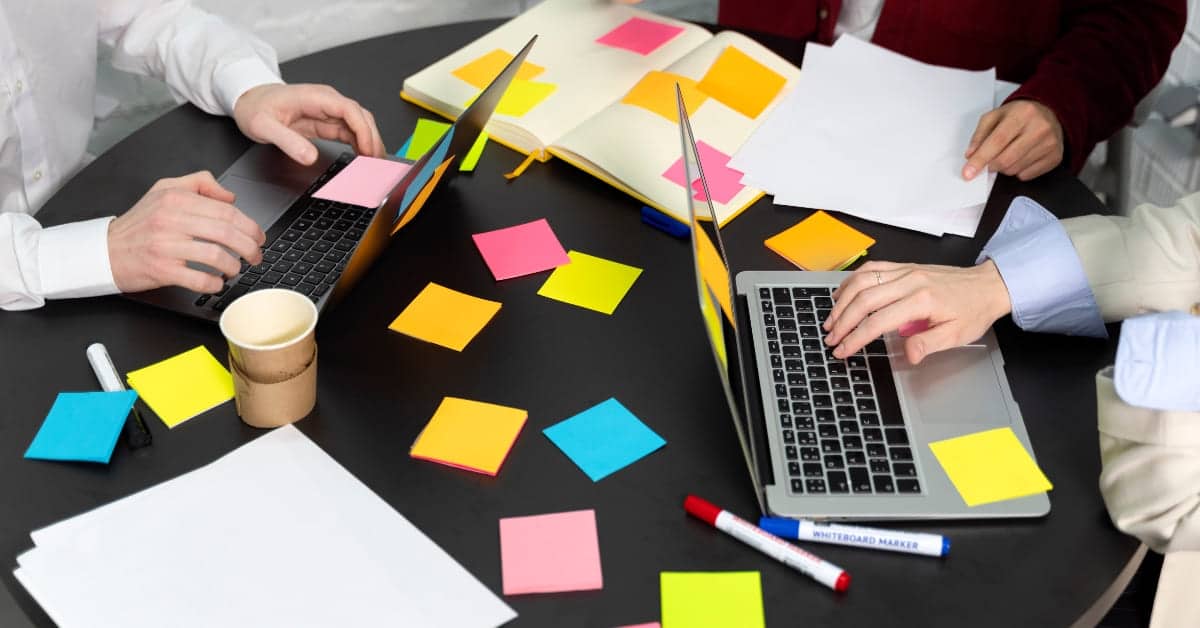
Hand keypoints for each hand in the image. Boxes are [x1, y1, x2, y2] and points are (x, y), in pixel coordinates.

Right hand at [107, 171, 265, 293]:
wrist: (104, 251)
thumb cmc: (138, 225)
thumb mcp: (164, 190)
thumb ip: (199, 184)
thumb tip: (230, 196)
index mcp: (175, 199)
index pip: (226, 211)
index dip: (250, 226)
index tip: (258, 236)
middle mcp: (170, 220)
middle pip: (226, 232)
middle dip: (250, 247)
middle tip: (256, 255)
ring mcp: (165, 245)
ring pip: (216, 256)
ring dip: (234, 266)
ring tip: (236, 268)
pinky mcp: (161, 269)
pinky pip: (198, 279)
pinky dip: (214, 283)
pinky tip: (216, 282)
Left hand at [233, 83, 385, 164]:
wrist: (249, 100)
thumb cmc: (255, 107)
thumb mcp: (264, 126)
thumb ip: (286, 141)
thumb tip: (309, 156)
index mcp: (315, 97)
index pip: (349, 110)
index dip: (363, 131)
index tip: (368, 151)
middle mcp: (326, 102)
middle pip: (361, 117)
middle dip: (373, 139)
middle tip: (377, 163)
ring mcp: (328, 112)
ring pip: (359, 125)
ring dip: (369, 143)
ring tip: (374, 163)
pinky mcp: (327, 122)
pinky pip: (351, 132)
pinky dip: (360, 144)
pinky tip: (363, 157)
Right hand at [822, 260, 1012, 364]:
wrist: (988, 285)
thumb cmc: (973, 310)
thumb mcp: (956, 335)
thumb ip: (928, 344)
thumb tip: (908, 354)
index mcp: (922, 301)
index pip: (878, 321)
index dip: (856, 338)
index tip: (843, 349)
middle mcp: (910, 282)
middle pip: (863, 300)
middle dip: (842, 321)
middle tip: (831, 337)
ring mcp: (905, 271)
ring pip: (862, 281)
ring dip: (842, 300)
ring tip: (831, 318)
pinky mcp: (904, 267)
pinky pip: (871, 268)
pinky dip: (852, 280)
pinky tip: (843, 292)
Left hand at [962, 100, 1063, 181]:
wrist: (1050, 113)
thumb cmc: (1020, 115)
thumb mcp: (996, 116)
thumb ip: (980, 134)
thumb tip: (971, 155)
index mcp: (1022, 114)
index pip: (997, 141)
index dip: (980, 159)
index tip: (968, 172)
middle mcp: (1039, 128)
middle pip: (1006, 160)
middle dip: (991, 165)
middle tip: (990, 159)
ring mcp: (1050, 144)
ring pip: (1015, 170)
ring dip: (1004, 167)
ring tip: (1009, 152)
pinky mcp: (1055, 157)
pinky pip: (1026, 175)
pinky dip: (1018, 171)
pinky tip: (1021, 157)